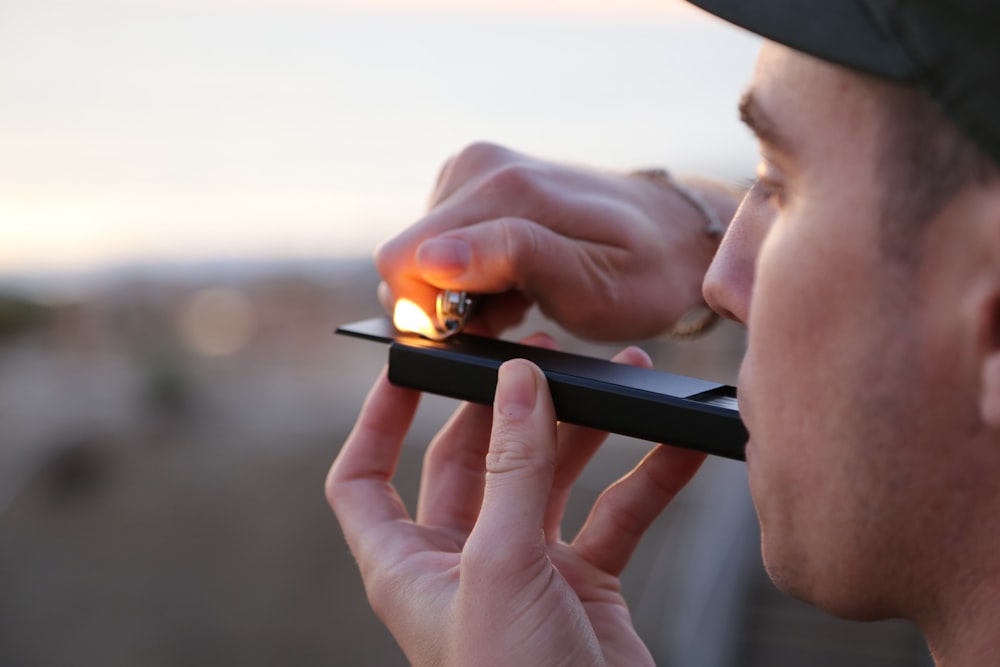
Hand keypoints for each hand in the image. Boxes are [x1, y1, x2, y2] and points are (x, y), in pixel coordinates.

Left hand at [326, 337, 705, 665]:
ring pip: (549, 479)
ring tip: (623, 381)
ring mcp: (526, 571)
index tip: (409, 368)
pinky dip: (647, 480)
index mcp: (408, 564)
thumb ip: (513, 470)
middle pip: (472, 460)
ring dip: (584, 432)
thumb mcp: (502, 567)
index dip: (376, 422)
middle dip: (506, 406)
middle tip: (544, 356)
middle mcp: (462, 561)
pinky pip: (615, 516)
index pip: (364, 479)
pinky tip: (678, 446)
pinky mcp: (584, 586)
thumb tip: (519, 384)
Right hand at [375, 142, 734, 340]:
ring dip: (461, 291)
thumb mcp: (591, 287)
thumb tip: (431, 258)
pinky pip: (438, 242)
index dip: (430, 314)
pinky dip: (469, 273)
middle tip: (516, 311)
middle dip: (449, 304)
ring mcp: (475, 167)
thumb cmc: (641, 274)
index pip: (402, 263)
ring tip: (522, 294)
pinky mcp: (474, 180)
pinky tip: (514, 277)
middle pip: (406, 259)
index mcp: (505, 189)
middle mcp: (480, 165)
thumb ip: (513, 262)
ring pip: (421, 255)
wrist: (672, 236)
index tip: (490, 326)